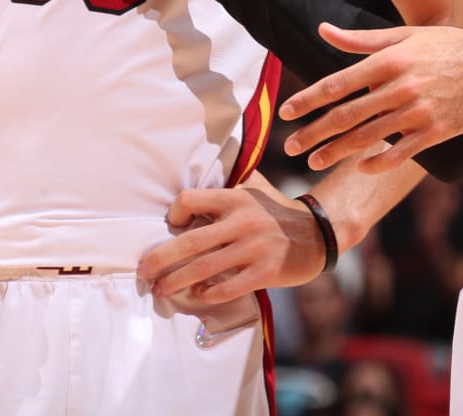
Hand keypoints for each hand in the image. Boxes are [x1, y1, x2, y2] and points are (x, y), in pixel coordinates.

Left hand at [138, 186, 325, 303]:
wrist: (320, 232)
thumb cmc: (278, 210)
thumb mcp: (255, 187)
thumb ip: (230, 181)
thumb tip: (200, 168)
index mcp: (235, 198)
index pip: (190, 200)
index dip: (173, 215)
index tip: (169, 227)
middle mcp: (242, 221)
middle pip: (189, 241)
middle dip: (160, 258)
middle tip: (143, 271)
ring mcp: (254, 247)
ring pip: (204, 268)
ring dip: (176, 281)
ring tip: (160, 290)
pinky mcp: (266, 271)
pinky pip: (229, 286)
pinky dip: (209, 293)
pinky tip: (199, 294)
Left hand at [278, 24, 462, 172]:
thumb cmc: (448, 45)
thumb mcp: (404, 35)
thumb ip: (361, 39)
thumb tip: (322, 30)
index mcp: (389, 60)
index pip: (338, 83)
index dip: (308, 99)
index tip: (286, 112)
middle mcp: (400, 87)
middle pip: (347, 115)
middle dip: (314, 132)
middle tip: (290, 146)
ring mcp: (419, 112)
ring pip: (368, 137)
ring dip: (337, 151)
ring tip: (314, 160)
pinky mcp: (436, 132)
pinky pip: (400, 153)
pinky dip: (377, 162)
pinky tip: (360, 166)